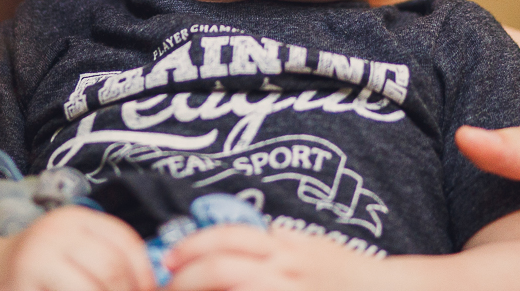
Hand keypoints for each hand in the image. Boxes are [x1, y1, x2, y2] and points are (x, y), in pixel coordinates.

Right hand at [0, 206, 156, 290]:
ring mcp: (36, 258)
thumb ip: (106, 258)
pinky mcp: (21, 284)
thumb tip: (153, 284)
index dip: (145, 274)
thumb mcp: (71, 250)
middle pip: (112, 268)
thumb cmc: (38, 267)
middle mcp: (55, 232)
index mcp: (75, 219)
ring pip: (93, 288)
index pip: (125, 242)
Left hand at [165, 225, 379, 290]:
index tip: (172, 257)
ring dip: (202, 290)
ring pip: (234, 287)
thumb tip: (255, 235)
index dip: (194, 246)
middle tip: (168, 283)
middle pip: (223, 266)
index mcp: (286, 248)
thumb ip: (284, 242)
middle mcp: (286, 270)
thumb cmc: (351, 275)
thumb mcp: (315, 248)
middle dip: (187, 276)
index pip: (230, 237)